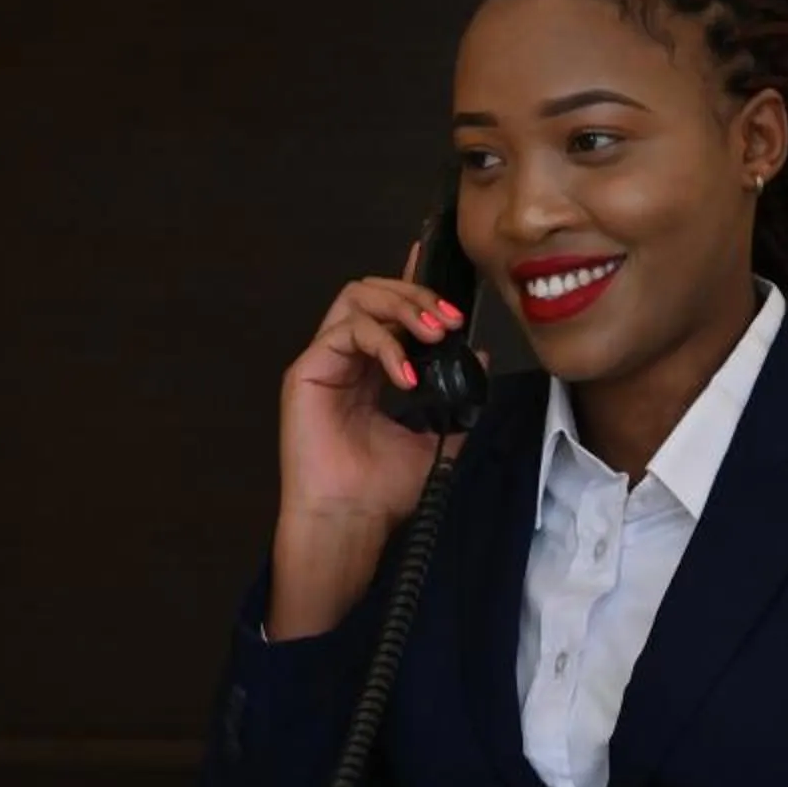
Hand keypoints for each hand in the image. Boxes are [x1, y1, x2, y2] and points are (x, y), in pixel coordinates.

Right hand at [268, 244, 474, 638]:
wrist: (352, 522)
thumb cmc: (383, 492)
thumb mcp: (437, 440)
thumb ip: (457, 398)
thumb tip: (480, 356)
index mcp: (369, 370)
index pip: (389, 310)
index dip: (412, 280)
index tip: (440, 264)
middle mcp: (344, 359)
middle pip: (373, 292)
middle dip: (416, 295)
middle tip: (450, 320)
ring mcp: (323, 362)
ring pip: (357, 298)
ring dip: (401, 307)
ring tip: (434, 336)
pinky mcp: (306, 371)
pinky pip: (345, 331)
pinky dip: (382, 343)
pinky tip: (406, 373)